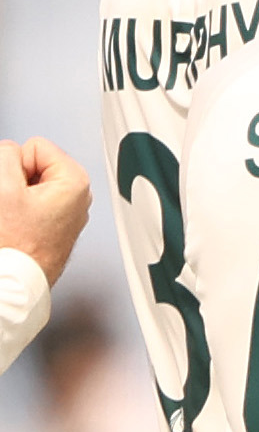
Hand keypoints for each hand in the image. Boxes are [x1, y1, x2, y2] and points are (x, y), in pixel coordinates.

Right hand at [0, 137, 90, 286]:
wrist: (14, 284)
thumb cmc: (14, 245)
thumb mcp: (3, 188)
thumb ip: (6, 155)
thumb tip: (10, 150)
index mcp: (75, 182)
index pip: (34, 147)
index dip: (16, 164)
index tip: (15, 191)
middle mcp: (77, 196)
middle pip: (33, 165)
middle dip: (15, 180)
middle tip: (12, 208)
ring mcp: (66, 212)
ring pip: (27, 185)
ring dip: (13, 195)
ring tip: (12, 219)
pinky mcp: (54, 225)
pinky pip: (29, 203)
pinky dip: (17, 209)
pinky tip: (14, 226)